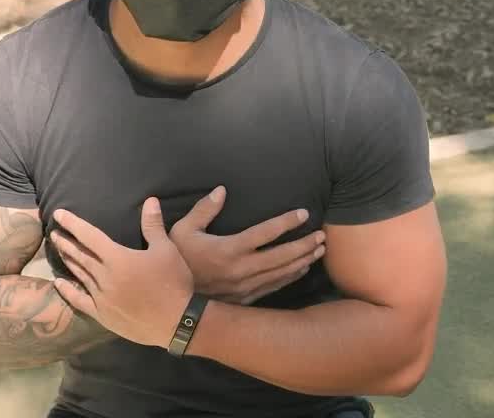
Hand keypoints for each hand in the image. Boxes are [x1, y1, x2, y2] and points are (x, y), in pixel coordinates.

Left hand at [50, 198, 193, 348]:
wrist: (177, 321)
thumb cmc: (173, 282)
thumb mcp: (166, 249)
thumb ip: (153, 225)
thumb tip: (150, 200)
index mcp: (118, 258)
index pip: (90, 236)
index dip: (73, 224)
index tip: (58, 214)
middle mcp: (104, 276)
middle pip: (80, 255)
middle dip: (66, 242)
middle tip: (53, 232)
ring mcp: (101, 297)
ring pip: (79, 275)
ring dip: (67, 261)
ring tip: (58, 250)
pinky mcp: (102, 314)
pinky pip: (79, 300)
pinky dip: (67, 291)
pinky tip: (58, 283)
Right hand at [170, 186, 326, 304]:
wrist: (171, 303)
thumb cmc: (176, 262)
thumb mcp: (182, 231)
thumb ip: (203, 210)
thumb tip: (221, 191)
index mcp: (229, 249)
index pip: (266, 233)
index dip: (287, 222)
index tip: (304, 213)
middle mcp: (242, 269)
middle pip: (282, 256)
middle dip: (305, 245)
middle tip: (322, 235)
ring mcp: (246, 286)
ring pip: (282, 273)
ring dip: (303, 260)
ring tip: (320, 249)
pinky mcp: (246, 299)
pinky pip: (275, 287)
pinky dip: (291, 277)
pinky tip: (302, 269)